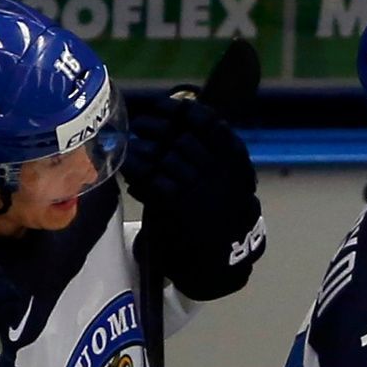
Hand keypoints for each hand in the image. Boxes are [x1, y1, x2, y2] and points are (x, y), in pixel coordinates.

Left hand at [123, 95, 264, 299]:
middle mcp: (221, 174)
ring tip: (135, 149)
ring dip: (145, 151)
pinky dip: (136, 170)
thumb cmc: (219, 217)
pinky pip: (151, 178)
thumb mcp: (229, 182)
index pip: (211, 123)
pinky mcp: (178, 205)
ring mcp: (200, 189)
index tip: (168, 107)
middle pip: (184, 139)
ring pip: (167, 158)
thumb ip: (213, 153)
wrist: (219, 260)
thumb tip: (183, 114)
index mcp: (236, 164)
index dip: (186, 111)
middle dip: (159, 130)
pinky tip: (130, 168)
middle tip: (142, 128)